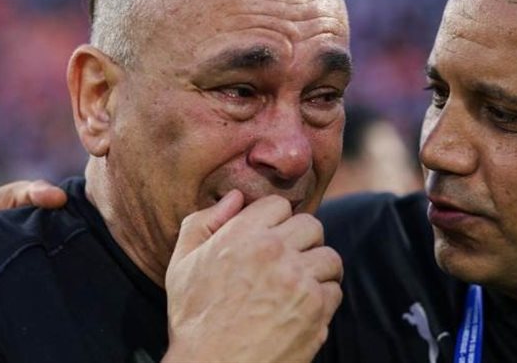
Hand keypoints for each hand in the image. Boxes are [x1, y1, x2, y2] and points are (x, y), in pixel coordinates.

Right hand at [162, 191, 342, 362]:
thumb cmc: (193, 318)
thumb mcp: (182, 264)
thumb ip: (204, 222)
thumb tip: (235, 198)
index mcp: (242, 234)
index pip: (279, 204)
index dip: (274, 220)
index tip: (269, 237)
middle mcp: (275, 251)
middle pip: (311, 225)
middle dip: (301, 240)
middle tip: (287, 260)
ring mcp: (299, 280)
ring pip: (329, 257)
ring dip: (317, 268)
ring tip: (299, 284)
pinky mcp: (316, 309)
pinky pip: (334, 290)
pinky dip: (322, 298)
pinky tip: (300, 308)